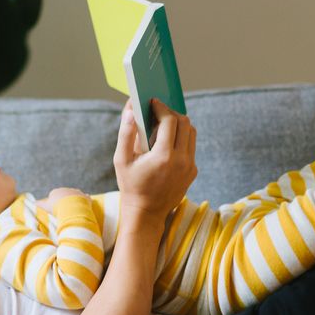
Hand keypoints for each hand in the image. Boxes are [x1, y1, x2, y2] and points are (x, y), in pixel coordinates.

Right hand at [36, 187, 86, 213]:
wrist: (71, 208)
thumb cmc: (56, 207)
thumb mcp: (45, 206)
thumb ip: (39, 204)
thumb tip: (32, 202)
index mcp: (57, 191)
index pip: (54, 195)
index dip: (54, 203)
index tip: (54, 209)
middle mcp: (67, 190)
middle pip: (65, 195)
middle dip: (64, 201)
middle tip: (64, 211)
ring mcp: (77, 192)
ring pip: (75, 196)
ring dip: (74, 201)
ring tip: (73, 210)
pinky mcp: (85, 197)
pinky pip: (85, 198)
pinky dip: (85, 201)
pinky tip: (83, 206)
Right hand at [113, 98, 196, 221]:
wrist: (146, 213)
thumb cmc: (130, 185)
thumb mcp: (121, 160)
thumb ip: (126, 132)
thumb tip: (131, 109)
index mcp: (163, 156)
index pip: (170, 120)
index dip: (161, 107)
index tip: (152, 101)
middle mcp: (181, 160)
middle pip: (184, 123)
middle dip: (171, 112)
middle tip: (157, 111)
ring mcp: (190, 167)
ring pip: (191, 133)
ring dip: (179, 124)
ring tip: (163, 123)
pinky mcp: (193, 171)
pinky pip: (190, 147)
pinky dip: (181, 139)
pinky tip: (166, 142)